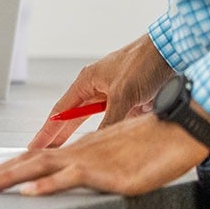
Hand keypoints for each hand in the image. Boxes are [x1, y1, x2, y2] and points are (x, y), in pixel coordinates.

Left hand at [0, 113, 208, 195]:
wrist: (178, 129)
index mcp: (79, 150)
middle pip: (27, 162)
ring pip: (39, 167)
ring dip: (8, 178)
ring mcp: (88, 160)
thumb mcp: (119, 161)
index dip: (8, 168)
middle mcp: (77, 152)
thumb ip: (99, 173)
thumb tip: (87, 184)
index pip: (35, 159)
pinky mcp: (105, 171)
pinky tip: (29, 193)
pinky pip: (70, 178)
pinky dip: (47, 185)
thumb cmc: (154, 144)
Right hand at [27, 33, 174, 149]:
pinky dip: (114, 135)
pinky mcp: (134, 104)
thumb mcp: (123, 94)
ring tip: (76, 155)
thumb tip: (99, 143)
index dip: (48, 130)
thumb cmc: (143, 63)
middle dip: (60, 136)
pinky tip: (112, 148)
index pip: (61, 111)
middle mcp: (99, 89)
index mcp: (87, 81)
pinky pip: (119, 124)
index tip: (36, 145)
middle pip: (74, 118)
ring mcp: (117, 97)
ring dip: (89, 138)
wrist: (174, 53)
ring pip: (98, 123)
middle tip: (46, 153)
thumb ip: (110, 120)